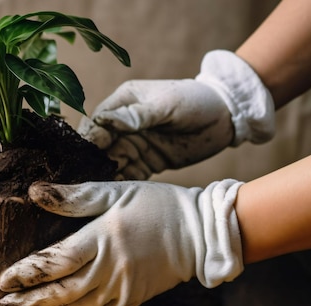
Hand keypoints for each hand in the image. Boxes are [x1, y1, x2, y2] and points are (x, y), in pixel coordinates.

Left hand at [0, 179, 243, 305]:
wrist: (200, 233)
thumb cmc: (155, 205)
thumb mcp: (115, 191)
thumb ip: (74, 196)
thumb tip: (34, 192)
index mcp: (104, 238)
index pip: (58, 261)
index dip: (28, 273)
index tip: (3, 282)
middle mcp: (110, 269)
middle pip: (62, 293)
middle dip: (28, 304)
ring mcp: (121, 290)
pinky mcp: (128, 302)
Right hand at [78, 50, 274, 179]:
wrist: (227, 117)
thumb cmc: (197, 101)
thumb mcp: (168, 104)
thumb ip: (138, 114)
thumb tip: (106, 120)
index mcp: (122, 103)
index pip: (96, 124)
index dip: (88, 142)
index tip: (84, 159)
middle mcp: (123, 125)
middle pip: (98, 147)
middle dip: (91, 165)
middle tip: (83, 185)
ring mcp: (134, 145)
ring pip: (109, 164)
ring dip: (103, 178)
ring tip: (96, 195)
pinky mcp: (145, 162)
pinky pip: (127, 176)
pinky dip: (120, 186)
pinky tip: (115, 199)